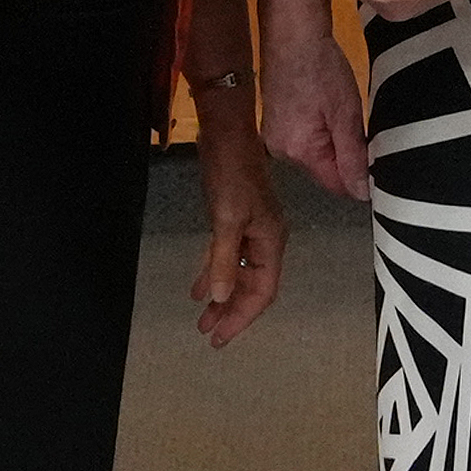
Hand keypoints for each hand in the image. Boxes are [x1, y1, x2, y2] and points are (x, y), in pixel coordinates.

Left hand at [189, 124, 286, 346]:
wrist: (226, 133)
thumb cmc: (231, 173)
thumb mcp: (226, 219)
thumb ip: (224, 260)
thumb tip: (222, 299)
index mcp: (271, 242)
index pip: (263, 292)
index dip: (243, 317)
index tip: (221, 338)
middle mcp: (265, 240)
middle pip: (251, 286)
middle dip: (231, 312)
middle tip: (209, 334)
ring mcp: (250, 230)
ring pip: (238, 273)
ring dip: (222, 296)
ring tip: (202, 319)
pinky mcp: (234, 220)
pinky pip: (226, 256)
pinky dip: (214, 272)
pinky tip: (199, 288)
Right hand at [260, 0, 374, 198]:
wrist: (292, 31)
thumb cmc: (320, 67)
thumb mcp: (346, 114)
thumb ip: (354, 157)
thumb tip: (363, 193)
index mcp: (299, 152)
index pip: (337, 185)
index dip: (360, 177)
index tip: (375, 158)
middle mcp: (281, 151)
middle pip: (325, 171)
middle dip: (346, 156)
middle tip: (358, 125)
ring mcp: (274, 136)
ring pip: (316, 154)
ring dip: (332, 141)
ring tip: (340, 112)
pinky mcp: (275, 121)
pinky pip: (304, 138)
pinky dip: (319, 129)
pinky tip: (324, 106)